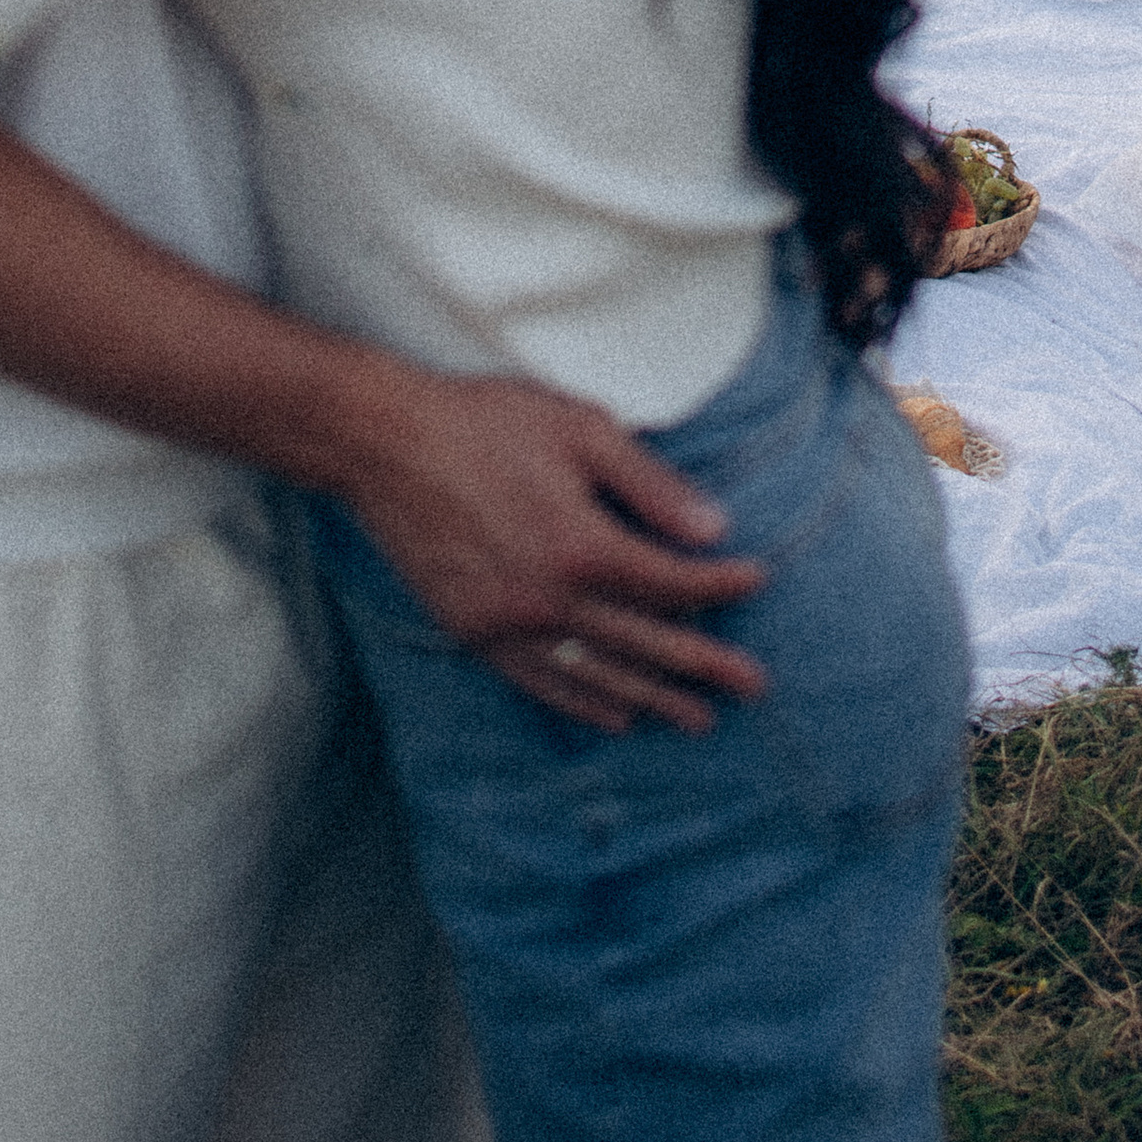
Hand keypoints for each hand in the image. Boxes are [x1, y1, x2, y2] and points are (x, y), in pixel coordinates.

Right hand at [335, 369, 767, 736]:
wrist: (386, 443)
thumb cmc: (486, 423)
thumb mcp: (581, 429)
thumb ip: (651, 484)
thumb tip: (715, 527)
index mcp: (583, 546)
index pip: (671, 581)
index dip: (720, 583)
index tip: (755, 579)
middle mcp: (550, 600)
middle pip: (646, 642)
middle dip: (705, 664)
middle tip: (752, 685)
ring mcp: (508, 625)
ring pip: (599, 676)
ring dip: (654, 699)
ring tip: (697, 719)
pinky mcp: (474, 633)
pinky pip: (543, 683)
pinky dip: (585, 703)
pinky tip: (615, 715)